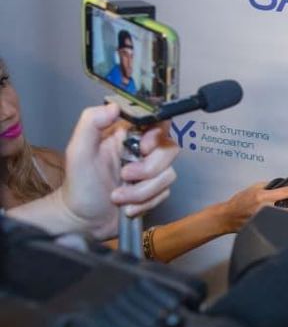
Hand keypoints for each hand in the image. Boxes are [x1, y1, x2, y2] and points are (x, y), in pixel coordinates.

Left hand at [64, 104, 177, 236]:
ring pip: (168, 174)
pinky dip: (144, 202)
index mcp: (127, 136)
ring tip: (118, 197)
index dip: (158, 134)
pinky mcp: (154, 191)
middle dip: (148, 169)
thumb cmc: (78, 185)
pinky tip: (126, 206)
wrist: (82, 220)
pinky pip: (164, 193)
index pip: (157, 123)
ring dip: (142, 191)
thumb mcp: (78, 151)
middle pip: (169, 149)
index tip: (145, 148)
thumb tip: (114, 106)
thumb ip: (91, 123)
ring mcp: (150, 172)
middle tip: (124, 176)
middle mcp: (142, 151)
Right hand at [219, 181, 287, 232]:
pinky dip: (286, 223)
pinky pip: (278, 225)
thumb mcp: (255, 188)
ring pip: (285, 220)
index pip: (285, 192)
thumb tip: (286, 187)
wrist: (227, 217)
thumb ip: (270, 187)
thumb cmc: (241, 200)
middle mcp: (264, 208)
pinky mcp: (262, 228)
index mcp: (262, 196)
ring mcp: (263, 220)